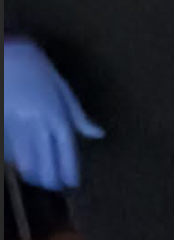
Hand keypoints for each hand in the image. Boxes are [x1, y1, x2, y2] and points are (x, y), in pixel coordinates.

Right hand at [4, 37, 103, 189]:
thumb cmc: (38, 69)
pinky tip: (20, 165)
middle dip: (50, 179)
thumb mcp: (62, 90)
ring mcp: (18, 124)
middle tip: (53, 186)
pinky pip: (10, 149)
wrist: (7, 53)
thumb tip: (98, 134)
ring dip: (32, 174)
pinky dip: (16, 160)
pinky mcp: (2, 123)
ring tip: (37, 179)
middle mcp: (39, 123)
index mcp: (58, 115)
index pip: (66, 152)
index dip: (69, 171)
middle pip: (46, 161)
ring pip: (26, 160)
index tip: (71, 183)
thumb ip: (78, 116)